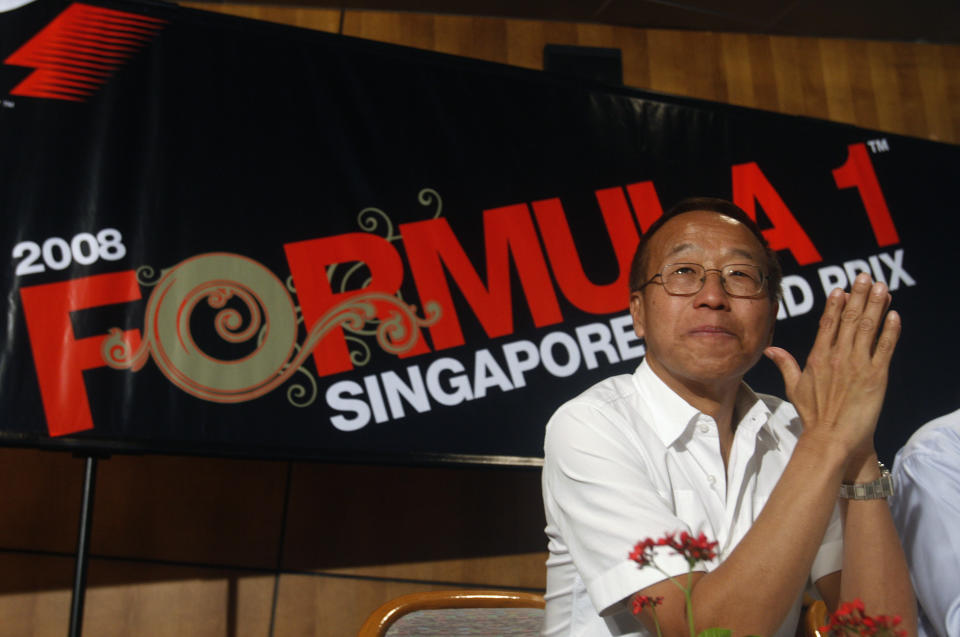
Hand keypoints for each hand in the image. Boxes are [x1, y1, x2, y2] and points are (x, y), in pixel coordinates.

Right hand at [764, 273, 900, 463]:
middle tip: (864, 277)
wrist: (832, 438)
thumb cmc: (814, 416)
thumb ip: (786, 364)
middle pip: (850, 319)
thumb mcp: (795, 388)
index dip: (836, 304)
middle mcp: (838, 356)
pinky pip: (885, 347)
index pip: (828, 323)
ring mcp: (857, 365)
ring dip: (876, 305)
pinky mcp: (876, 376)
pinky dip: (891, 331)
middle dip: (859, 296)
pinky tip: (894, 315)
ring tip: (882, 288)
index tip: (841, 289)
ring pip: (868, 328)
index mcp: (818, 357)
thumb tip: (771, 349)